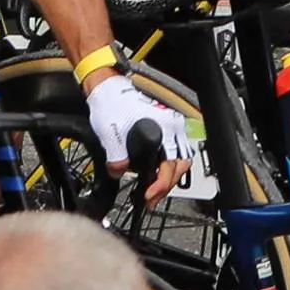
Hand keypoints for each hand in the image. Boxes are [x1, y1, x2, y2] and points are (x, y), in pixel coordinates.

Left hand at [84, 71, 190, 204]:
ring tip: (153, 192)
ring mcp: (170, 127)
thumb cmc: (111, 104)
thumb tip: (119, 173)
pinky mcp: (164, 128)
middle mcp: (172, 127)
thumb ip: (116, 160)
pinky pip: (173, 153)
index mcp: (164, 128)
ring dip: (168, 178)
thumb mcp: (110, 136)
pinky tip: (153, 175)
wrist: (108, 90)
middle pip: (181, 165)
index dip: (160, 185)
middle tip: (151, 200)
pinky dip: (166, 167)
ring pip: (180, 160)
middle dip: (167, 186)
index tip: (148, 196)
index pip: (170, 165)